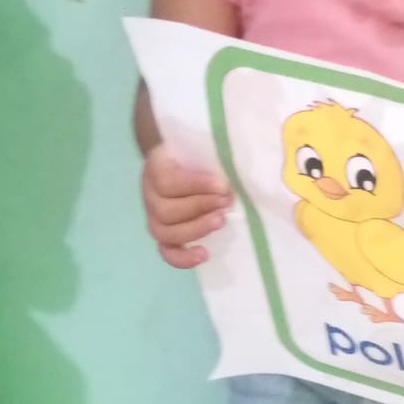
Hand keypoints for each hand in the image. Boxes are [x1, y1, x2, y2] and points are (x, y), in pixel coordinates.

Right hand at [142, 144, 232, 269]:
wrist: (182, 159)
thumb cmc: (198, 151)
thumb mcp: (205, 145)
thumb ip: (219, 151)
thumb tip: (253, 158)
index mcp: (157, 166)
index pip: (167, 180)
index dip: (195, 185)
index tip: (223, 185)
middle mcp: (150, 192)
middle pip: (164, 209)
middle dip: (199, 206)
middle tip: (227, 201)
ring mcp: (154, 216)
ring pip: (164, 231)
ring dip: (195, 229)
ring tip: (221, 221)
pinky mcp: (164, 234)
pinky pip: (166, 251)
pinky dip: (183, 258)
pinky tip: (204, 254)